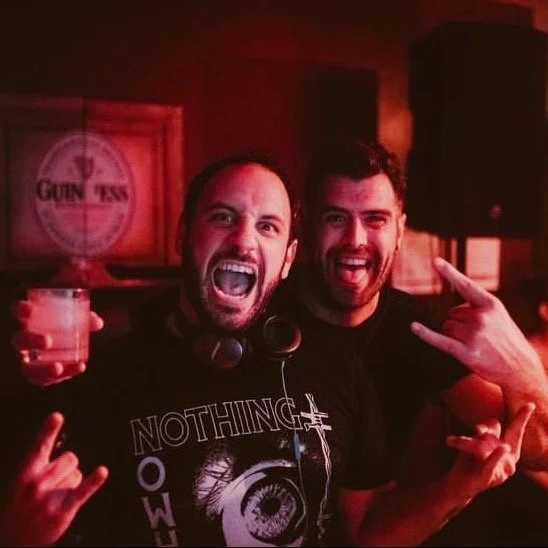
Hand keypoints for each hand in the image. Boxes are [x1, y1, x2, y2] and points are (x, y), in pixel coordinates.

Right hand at [0, 412, 107, 546]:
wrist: (14, 540)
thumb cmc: (22, 506)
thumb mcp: (23, 481)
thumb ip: (40, 462)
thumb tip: (58, 443)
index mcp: (26, 472)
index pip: (40, 446)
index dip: (49, 430)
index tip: (57, 416)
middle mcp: (37, 483)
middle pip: (70, 458)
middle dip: (68, 468)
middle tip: (56, 484)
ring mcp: (50, 497)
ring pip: (78, 474)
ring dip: (73, 483)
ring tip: (58, 497)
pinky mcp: (62, 511)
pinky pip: (82, 491)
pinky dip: (93, 482)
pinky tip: (101, 472)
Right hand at [10, 299, 103, 385]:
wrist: (63, 345)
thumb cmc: (66, 325)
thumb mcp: (76, 319)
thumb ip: (85, 318)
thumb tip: (97, 323)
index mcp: (28, 319)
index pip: (17, 310)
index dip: (20, 309)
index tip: (30, 310)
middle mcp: (22, 339)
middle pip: (19, 340)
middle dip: (31, 340)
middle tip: (47, 341)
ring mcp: (26, 359)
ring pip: (26, 367)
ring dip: (42, 369)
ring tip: (58, 367)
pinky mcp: (36, 374)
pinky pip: (44, 379)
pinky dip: (63, 375)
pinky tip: (79, 367)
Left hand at [410, 257, 544, 388]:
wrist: (520, 369)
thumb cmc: (506, 340)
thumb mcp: (498, 316)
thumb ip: (477, 307)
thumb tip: (449, 310)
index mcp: (491, 304)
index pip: (465, 285)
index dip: (449, 272)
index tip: (435, 261)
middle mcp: (482, 317)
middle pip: (450, 313)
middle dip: (457, 322)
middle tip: (475, 335)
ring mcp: (474, 335)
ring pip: (446, 326)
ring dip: (452, 334)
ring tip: (471, 343)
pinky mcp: (467, 352)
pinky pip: (440, 340)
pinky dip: (425, 333)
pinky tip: (414, 326)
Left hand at [445, 402, 534, 500]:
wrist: (457, 486)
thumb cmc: (470, 462)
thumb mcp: (478, 443)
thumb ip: (488, 433)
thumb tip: (494, 421)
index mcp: (507, 451)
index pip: (515, 431)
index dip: (522, 418)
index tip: (530, 404)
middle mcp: (508, 462)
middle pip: (511, 436)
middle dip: (518, 422)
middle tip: (511, 409)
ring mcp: (501, 472)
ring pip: (486, 446)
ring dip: (465, 443)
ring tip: (451, 441)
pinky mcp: (488, 479)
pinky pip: (491, 465)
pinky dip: (494, 457)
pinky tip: (502, 449)